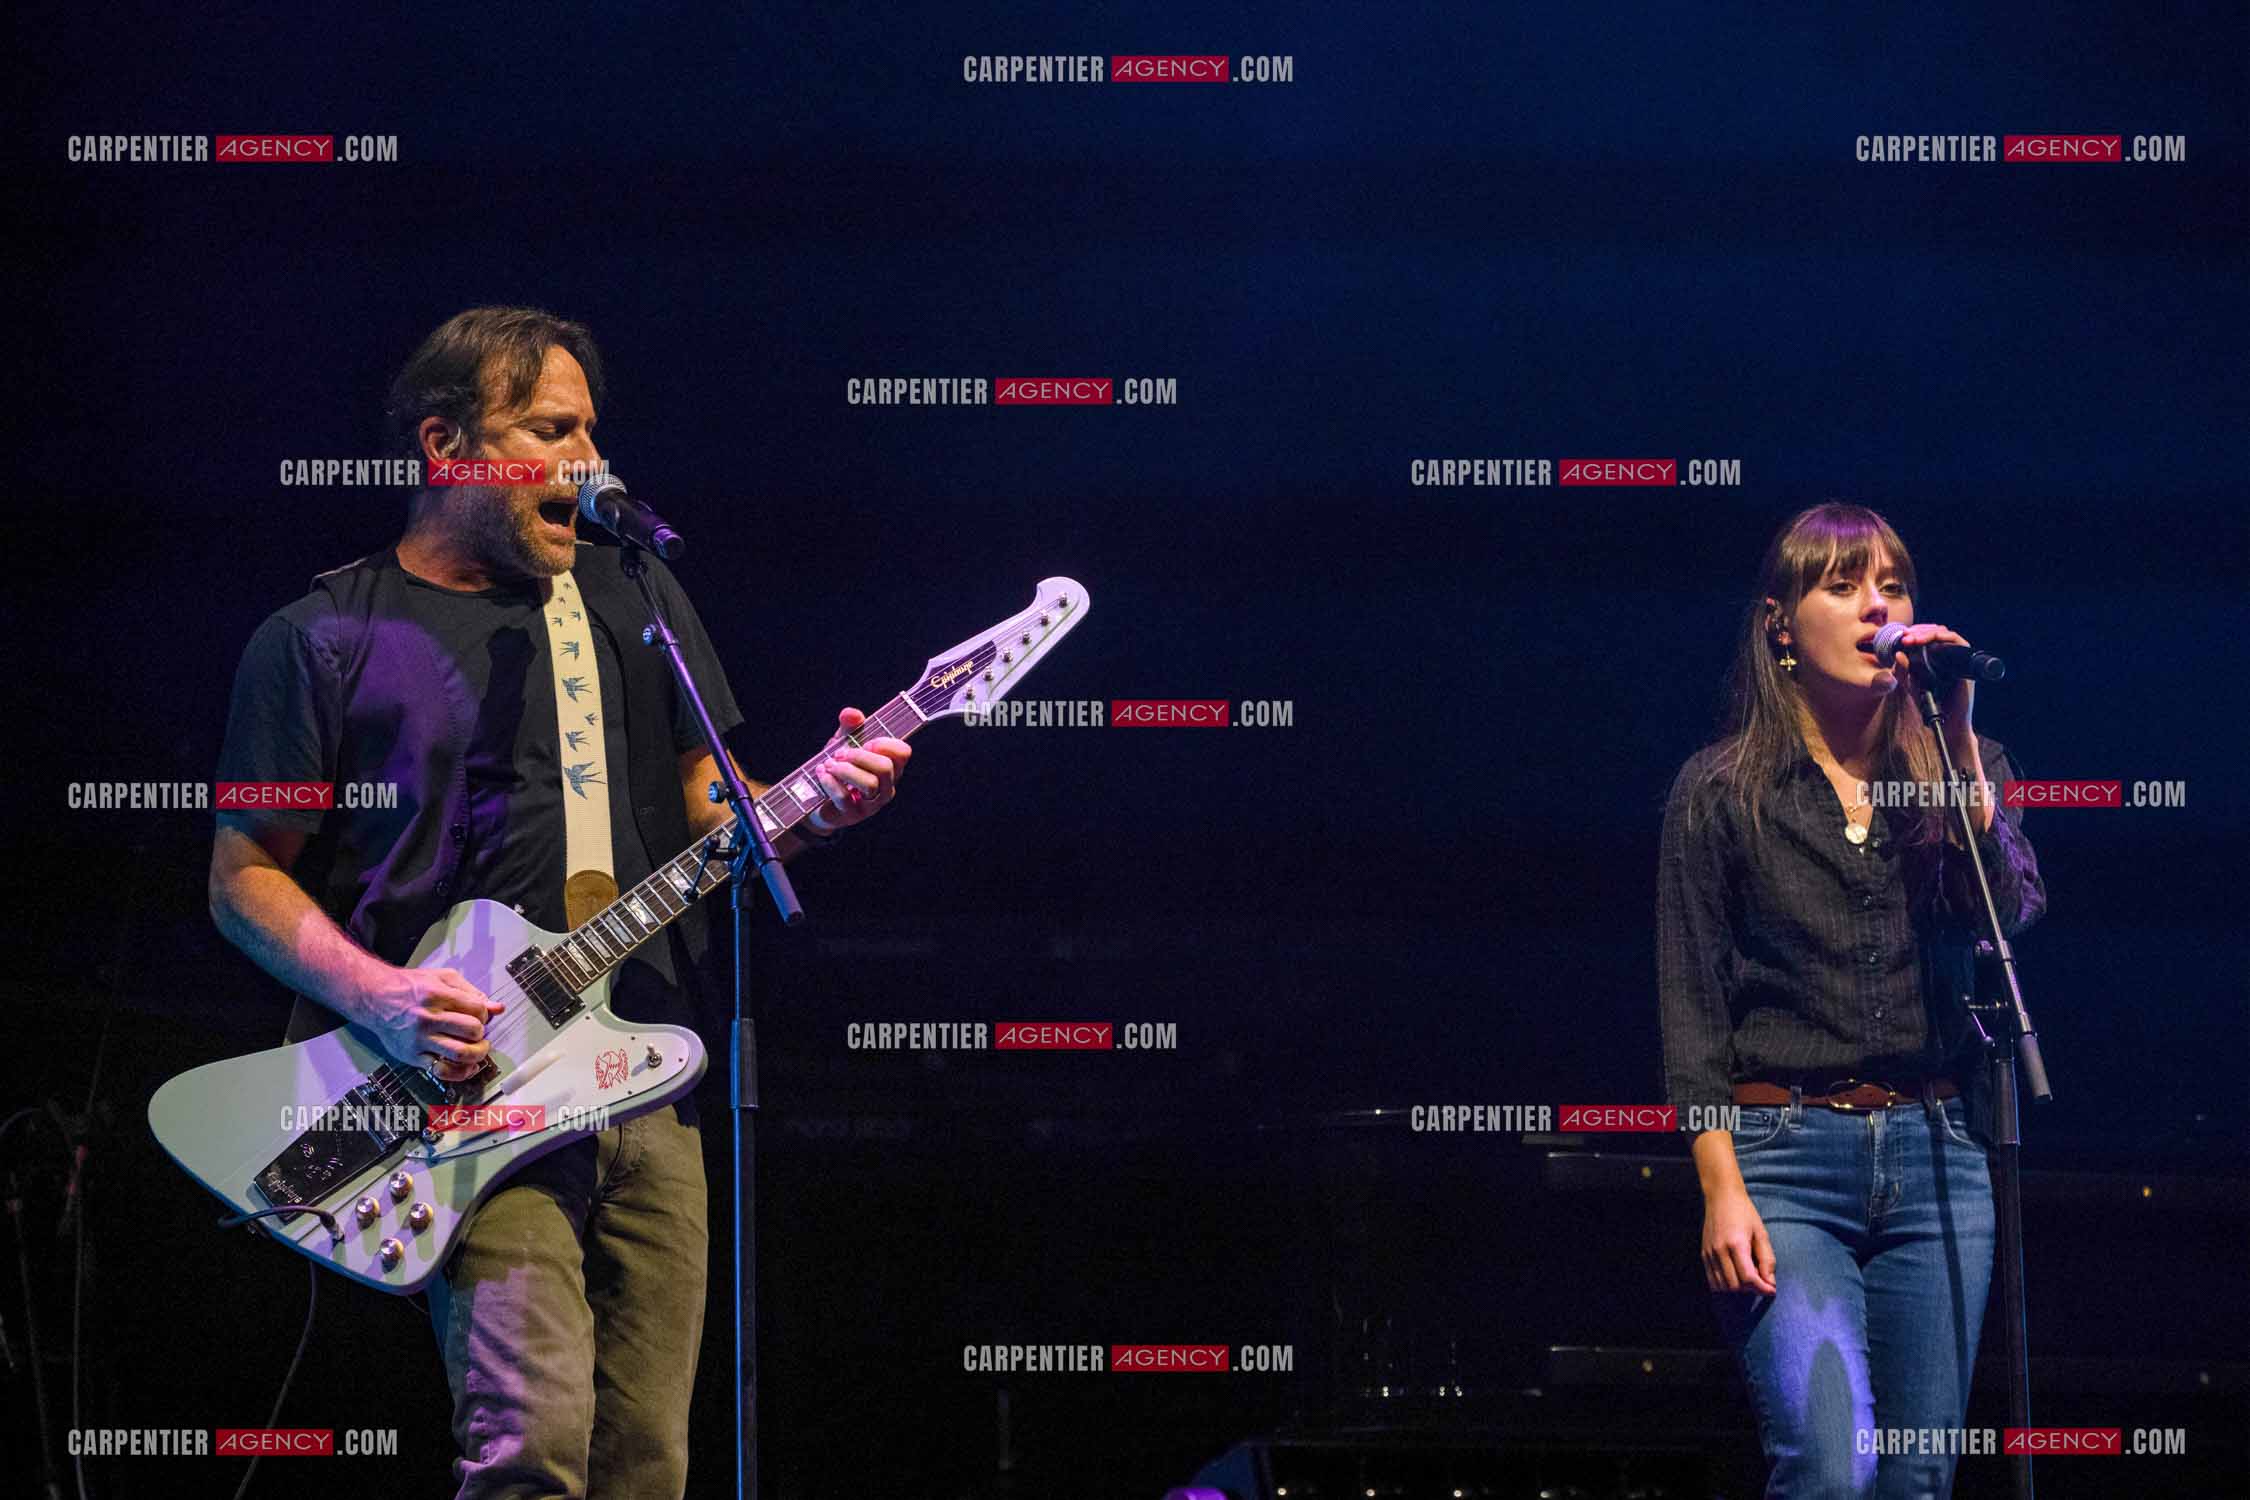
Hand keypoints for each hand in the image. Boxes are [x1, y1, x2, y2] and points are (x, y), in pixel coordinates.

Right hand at [359, 964, 504, 1082]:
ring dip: (478, 1054)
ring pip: (460, 1053)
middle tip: (478, 1033)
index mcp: (437, 996)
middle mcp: (428, 1018)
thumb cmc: (409, 987)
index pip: (477, 1009)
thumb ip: (471, 991)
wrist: (375, 998)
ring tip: (478, 1049)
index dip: (485, 1013)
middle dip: (482, 1032)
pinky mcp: (413, 1055)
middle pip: (472, 1031)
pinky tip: (466, 1067)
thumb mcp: (441, 978)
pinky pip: (441, 1070)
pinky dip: (460, 1072)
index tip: (480, 1014)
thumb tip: (497, 1007)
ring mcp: (420, 1039)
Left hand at [806, 706, 910, 832]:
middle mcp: (885, 787)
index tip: (867, 742)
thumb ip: (849, 727)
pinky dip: (830, 782)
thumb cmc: (837, 769)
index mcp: (890, 768)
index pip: (903, 753)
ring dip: (846, 769)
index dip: (886, 743)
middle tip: (840, 753)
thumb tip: (852, 714)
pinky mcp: (852, 815)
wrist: (814, 800)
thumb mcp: (842, 744)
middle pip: (886, 768)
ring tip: (829, 764)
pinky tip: (821, 773)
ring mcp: (870, 804)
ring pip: (870, 784)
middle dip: (860, 756)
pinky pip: (845, 797)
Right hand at [1702, 1188, 1776, 1294]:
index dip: (1762, 1288)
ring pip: (1722, 1286)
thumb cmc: (1744, 1213)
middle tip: (1762, 1283)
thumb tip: (1770, 1283)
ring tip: (1749, 1279)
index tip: (1772, 1290)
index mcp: (1736, 1244)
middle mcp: (1720, 1251)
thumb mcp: (1761, 1233)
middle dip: (1751, 1289)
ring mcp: (1709, 1253)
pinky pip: (1712, 1280)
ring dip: (1738, 1289)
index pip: (1748, 1278)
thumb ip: (1767, 1259)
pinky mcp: (1704, 1254)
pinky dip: (1725, 1285)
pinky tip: (1735, 1278)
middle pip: (1735, 1285)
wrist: (1721, 1197)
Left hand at [1885, 622, 1975, 743]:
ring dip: (1928, 633)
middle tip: (1905, 636)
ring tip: (1912, 639)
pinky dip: (1945, 638)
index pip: (1927, 637)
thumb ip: (1902, 672)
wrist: (1947, 722)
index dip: (1915, 633)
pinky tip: (1931, 640)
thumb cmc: (1929, 704)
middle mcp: (1947, 656)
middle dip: (1919, 631)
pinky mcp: (1965, 664)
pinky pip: (1959, 643)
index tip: (1900, 636)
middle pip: (1936, 632)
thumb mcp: (1910, 686)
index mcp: (1934, 658)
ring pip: (1946, 634)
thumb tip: (1898, 653)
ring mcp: (1957, 659)